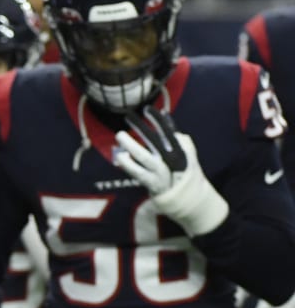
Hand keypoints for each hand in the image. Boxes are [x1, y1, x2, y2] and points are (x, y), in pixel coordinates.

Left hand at [114, 106, 228, 235]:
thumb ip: (174, 134)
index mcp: (179, 151)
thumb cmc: (181, 170)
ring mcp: (161, 173)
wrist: (188, 198)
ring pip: (144, 157)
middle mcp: (171, 160)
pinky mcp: (152, 184)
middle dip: (141, 128)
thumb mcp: (183, 151)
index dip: (158, 120)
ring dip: (131, 145)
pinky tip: (120, 156)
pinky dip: (128, 164)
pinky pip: (138, 173)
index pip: (168, 132)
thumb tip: (165, 115)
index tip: (147, 109)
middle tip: (128, 117)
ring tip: (119, 135)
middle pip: (155, 141)